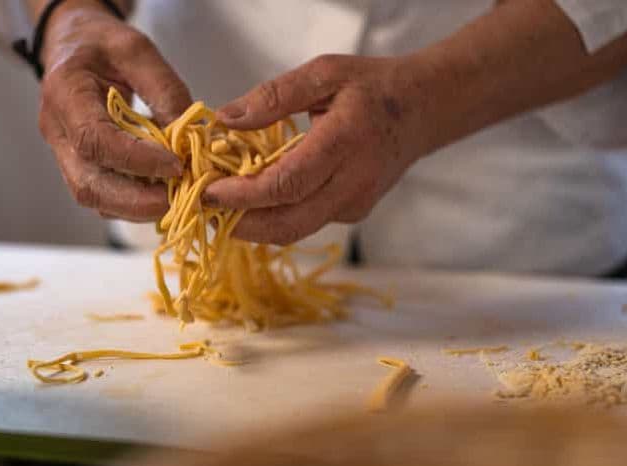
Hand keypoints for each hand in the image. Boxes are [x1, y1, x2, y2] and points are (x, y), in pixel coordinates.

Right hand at [38, 3, 190, 221]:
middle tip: (180, 198)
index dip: (137, 160)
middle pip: (89, 184)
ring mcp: (64, 153)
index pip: (95, 140)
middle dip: (137, 201)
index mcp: (64, 93)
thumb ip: (164, 89)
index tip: (176, 165)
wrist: (73, 45)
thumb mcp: (137, 49)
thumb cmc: (103, 44)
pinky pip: (103, 196)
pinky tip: (162, 192)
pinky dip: (134, 202)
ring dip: (137, 207)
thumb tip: (191, 135)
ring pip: (94, 197)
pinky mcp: (79, 166)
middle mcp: (57, 131)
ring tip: (176, 198)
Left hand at [205, 54, 432, 244]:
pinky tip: (253, 201)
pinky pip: (307, 221)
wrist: (423, 111)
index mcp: (344, 143)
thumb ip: (275, 95)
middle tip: (203, 210)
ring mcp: (355, 204)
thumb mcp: (325, 73)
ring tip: (220, 208)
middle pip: (289, 223)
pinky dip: (275, 217)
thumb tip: (225, 119)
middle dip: (241, 225)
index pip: (287, 184)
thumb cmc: (372, 88)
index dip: (244, 196)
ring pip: (296, 230)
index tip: (208, 192)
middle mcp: (353, 183)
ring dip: (254, 226)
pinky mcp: (353, 213)